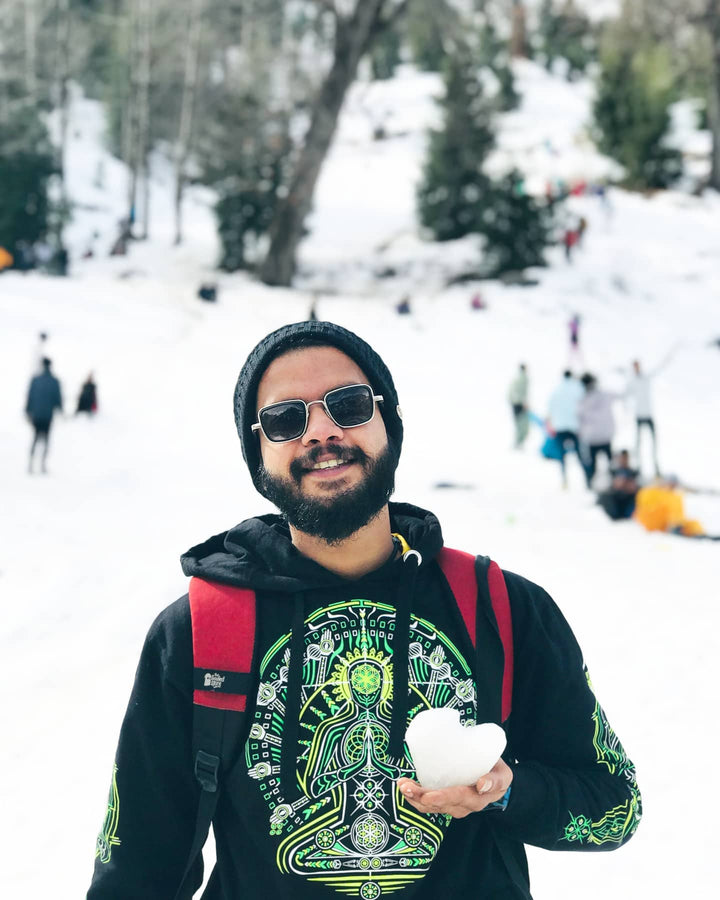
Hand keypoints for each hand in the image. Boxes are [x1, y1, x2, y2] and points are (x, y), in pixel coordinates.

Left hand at [397, 758, 512, 818]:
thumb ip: (494, 779)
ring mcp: (453, 806)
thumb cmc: (497, 774)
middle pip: (441, 804)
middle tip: (406, 787)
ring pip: (432, 807)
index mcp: (478, 798)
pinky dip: (416, 797)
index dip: (442, 797)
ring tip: (402, 786)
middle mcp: (464, 806)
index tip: (428, 795)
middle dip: (421, 797)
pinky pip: (429, 804)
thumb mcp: (502, 774)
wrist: (496, 782)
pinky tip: (406, 788)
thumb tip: (482, 783)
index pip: (459, 798)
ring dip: (415, 798)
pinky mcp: (445, 802)